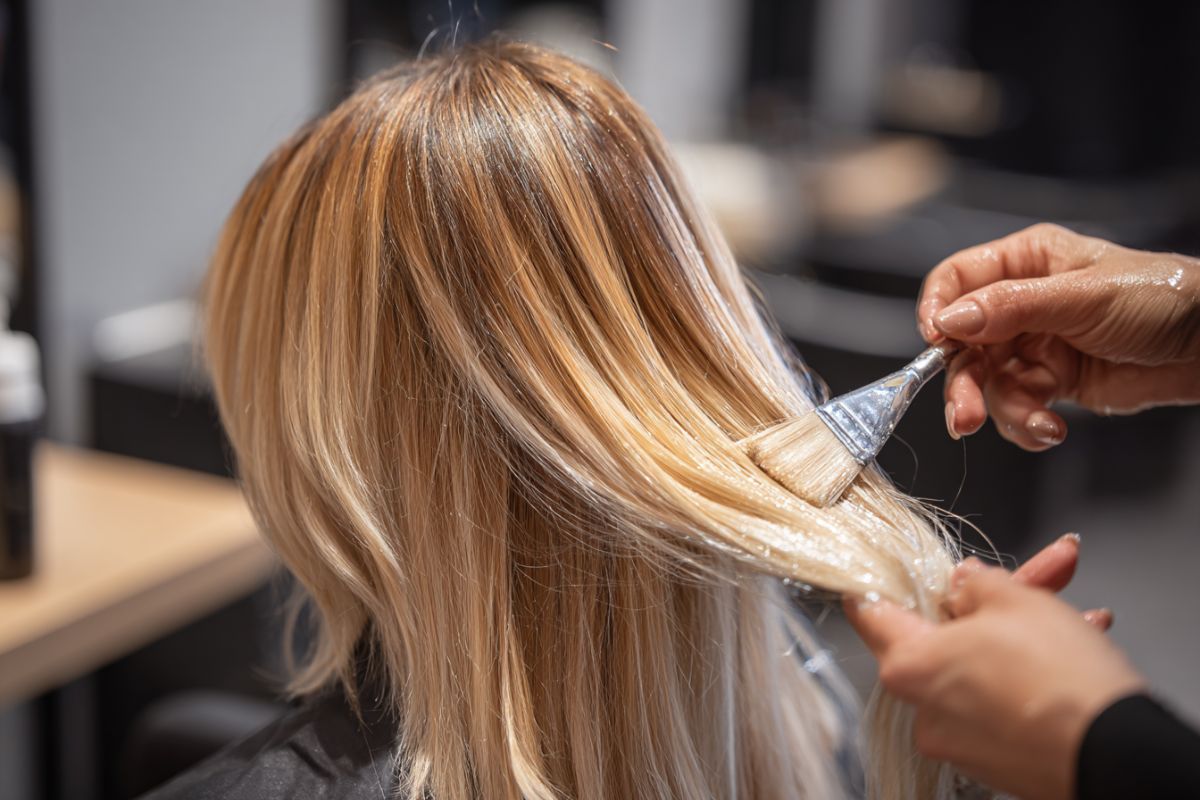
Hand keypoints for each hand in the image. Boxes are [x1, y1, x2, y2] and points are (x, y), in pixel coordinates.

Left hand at [846, 540, 1144, 799]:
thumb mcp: (1014, 599)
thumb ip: (976, 582)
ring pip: (978, 668)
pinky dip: (1027, 677)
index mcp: (909, 664)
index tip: (882, 566)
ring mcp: (959, 741)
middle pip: (939, 637)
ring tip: (1073, 613)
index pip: (871, 614)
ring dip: (1019, 638)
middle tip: (1034, 577)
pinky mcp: (996, 761)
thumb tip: (964, 580)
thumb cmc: (1058, 675)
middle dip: (988, 604)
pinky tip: (1070, 652)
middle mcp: (924, 709)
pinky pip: (1000, 702)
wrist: (1117, 753)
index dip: (878, 583)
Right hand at [917, 223, 1199, 449]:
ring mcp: (1034, 345)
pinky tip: (1051, 430)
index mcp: (1025, 261)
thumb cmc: (1162, 296)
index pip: (956, 280)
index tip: (936, 343)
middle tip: (963, 416)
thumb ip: (1012, 307)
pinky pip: (1018, 408)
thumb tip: (949, 321)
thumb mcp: (1083, 296)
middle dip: (963, 383)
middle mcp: (1020, 303)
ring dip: (1003, 411)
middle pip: (963, 344)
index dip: (937, 311)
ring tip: (1037, 426)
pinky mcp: (1052, 383)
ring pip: (987, 383)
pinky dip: (1027, 424)